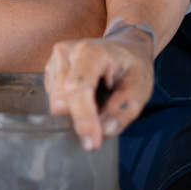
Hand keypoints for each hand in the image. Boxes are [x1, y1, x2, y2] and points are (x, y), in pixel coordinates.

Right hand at [44, 18, 155, 150]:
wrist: (124, 46)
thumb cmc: (132, 64)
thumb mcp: (141, 86)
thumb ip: (124, 109)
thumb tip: (104, 130)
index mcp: (90, 51)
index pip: (78, 88)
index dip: (83, 118)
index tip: (91, 143)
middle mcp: (66, 53)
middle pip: (61, 100)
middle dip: (80, 119)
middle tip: (103, 123)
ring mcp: (54, 62)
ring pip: (56, 104)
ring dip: (76, 113)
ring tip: (98, 103)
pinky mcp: (50, 73)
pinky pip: (55, 102)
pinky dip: (72, 108)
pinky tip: (88, 99)